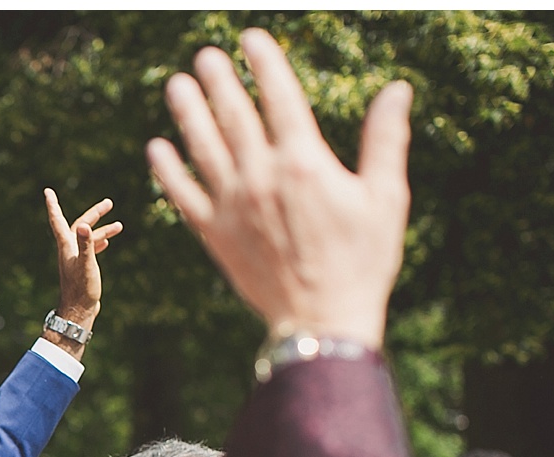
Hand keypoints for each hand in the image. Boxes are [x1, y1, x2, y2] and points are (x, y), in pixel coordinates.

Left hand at [42, 190, 121, 358]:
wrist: (79, 310)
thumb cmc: (82, 288)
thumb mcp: (87, 263)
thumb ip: (86, 244)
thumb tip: (84, 226)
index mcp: (66, 246)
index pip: (57, 220)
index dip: (53, 205)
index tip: (47, 191)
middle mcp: (69, 250)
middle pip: (80, 225)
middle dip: (94, 213)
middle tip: (109, 203)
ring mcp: (75, 259)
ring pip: (88, 238)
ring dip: (102, 230)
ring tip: (119, 225)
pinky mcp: (82, 268)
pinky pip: (90, 249)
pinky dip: (98, 242)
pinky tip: (107, 242)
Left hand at [146, 29, 412, 349]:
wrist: (322, 319)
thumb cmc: (362, 260)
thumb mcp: (385, 197)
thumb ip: (385, 139)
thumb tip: (397, 89)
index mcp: (305, 163)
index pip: (280, 98)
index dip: (264, 64)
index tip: (250, 39)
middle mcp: (261, 177)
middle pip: (234, 117)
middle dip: (218, 81)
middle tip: (204, 56)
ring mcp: (233, 206)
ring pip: (203, 148)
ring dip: (187, 114)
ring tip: (176, 86)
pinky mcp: (213, 234)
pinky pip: (183, 195)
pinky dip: (168, 170)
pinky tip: (157, 148)